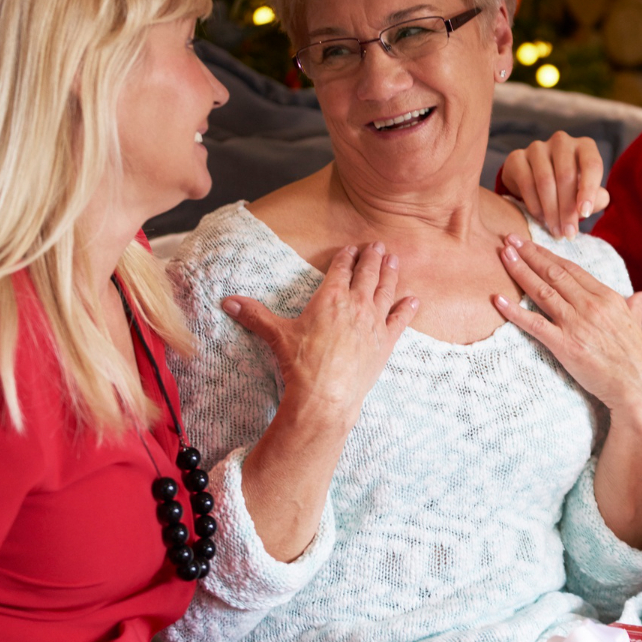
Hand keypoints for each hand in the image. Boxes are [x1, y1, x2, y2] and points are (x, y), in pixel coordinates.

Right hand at [222, 243, 417, 432]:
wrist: (326, 395)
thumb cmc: (301, 364)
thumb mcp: (275, 335)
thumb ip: (254, 315)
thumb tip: (227, 301)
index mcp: (330, 297)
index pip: (340, 269)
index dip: (346, 257)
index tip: (351, 248)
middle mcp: (356, 305)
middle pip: (367, 274)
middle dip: (373, 258)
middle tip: (379, 246)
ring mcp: (374, 323)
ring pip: (386, 290)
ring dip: (391, 274)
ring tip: (395, 261)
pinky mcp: (385, 343)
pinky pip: (400, 320)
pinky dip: (408, 309)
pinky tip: (414, 300)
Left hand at [493, 235, 641, 421]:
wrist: (639, 383)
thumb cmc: (637, 355)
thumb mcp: (636, 323)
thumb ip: (633, 306)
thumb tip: (641, 296)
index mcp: (605, 296)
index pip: (570, 269)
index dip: (547, 254)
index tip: (530, 243)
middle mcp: (589, 305)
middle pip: (552, 273)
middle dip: (529, 254)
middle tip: (509, 239)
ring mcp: (575, 324)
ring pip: (541, 291)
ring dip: (520, 271)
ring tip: (503, 256)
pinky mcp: (564, 345)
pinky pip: (535, 324)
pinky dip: (515, 312)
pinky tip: (499, 300)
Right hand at [499, 132, 608, 238]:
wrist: (536, 181)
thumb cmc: (570, 188)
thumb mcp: (586, 193)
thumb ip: (596, 199)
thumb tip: (590, 205)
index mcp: (585, 146)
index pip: (592, 165)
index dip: (588, 190)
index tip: (584, 214)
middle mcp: (562, 141)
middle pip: (566, 176)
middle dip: (567, 209)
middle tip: (568, 233)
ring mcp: (537, 147)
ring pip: (545, 180)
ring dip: (551, 211)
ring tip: (555, 231)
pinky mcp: (517, 157)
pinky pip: (526, 182)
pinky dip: (534, 205)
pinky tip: (541, 219)